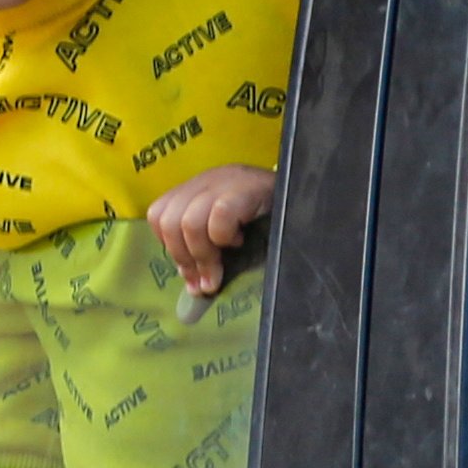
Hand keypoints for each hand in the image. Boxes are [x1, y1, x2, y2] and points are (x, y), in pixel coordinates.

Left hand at [149, 160, 275, 294]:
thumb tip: (194, 288)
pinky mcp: (246, 186)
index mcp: (198, 188)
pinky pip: (219, 216)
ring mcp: (226, 180)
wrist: (308, 199)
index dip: (170, 247)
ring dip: (204, 255)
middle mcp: (208, 179)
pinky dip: (224, 237)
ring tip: (222, 269)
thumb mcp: (230, 234)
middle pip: (168, 220)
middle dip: (185, 257)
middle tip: (207, 280)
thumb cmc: (269, 222)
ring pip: (189, 222)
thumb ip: (207, 252)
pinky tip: (240, 241)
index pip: (159, 213)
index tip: (191, 274)